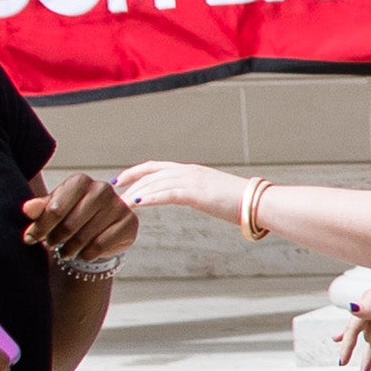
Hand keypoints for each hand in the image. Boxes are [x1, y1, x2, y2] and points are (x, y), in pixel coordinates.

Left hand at [21, 172, 140, 272]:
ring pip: (85, 237)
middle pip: (69, 224)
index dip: (40, 227)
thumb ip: (38, 209)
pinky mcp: (129, 223)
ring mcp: (118, 205)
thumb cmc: (70, 216)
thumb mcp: (51, 210)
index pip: (55, 209)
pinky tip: (83, 253)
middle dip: (55, 240)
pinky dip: (87, 254)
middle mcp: (102, 188)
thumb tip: (26, 209)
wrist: (98, 230)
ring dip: (70, 249)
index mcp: (80, 181)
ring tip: (65, 251)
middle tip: (51, 245)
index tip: (30, 239)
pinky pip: (101, 245)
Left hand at [110, 157, 257, 226]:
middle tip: (112, 193)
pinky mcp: (195, 193)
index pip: (157, 167)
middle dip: (129, 182)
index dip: (136, 172)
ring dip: (134, 192)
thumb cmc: (241, 203)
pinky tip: (135, 203)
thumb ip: (201, 194)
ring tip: (119, 203)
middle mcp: (189, 172)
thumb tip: (197, 200)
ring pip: (155, 183)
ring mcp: (192, 181)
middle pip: (151, 173)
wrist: (258, 203)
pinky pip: (165, 194)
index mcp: (193, 171)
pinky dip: (148, 197)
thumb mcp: (214, 195)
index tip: (120, 180)